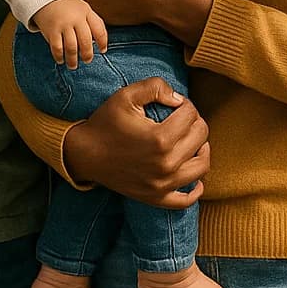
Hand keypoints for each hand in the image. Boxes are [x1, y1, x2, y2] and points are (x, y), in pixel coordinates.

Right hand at [32, 0, 108, 68]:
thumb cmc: (69, 8)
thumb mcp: (84, 9)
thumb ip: (94, 23)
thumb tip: (102, 44)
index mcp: (86, 13)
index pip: (99, 30)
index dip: (102, 42)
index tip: (102, 50)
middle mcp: (75, 19)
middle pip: (85, 41)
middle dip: (87, 54)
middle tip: (87, 60)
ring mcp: (63, 25)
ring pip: (71, 47)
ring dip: (73, 60)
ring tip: (73, 65)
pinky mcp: (52, 31)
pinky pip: (57, 48)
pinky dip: (60, 57)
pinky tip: (61, 60)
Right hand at [64, 78, 208, 208]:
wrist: (84, 154)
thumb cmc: (105, 123)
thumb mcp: (126, 95)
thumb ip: (155, 87)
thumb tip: (178, 99)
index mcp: (160, 138)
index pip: (191, 114)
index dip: (186, 104)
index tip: (174, 104)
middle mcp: (165, 164)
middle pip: (201, 137)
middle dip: (195, 122)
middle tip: (182, 119)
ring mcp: (162, 184)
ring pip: (202, 166)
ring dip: (201, 149)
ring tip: (191, 141)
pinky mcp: (156, 198)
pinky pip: (185, 200)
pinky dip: (195, 190)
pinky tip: (194, 177)